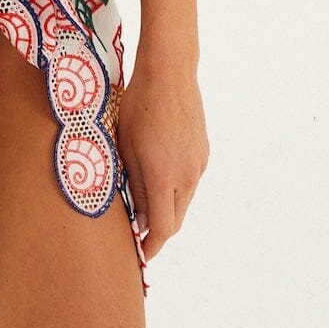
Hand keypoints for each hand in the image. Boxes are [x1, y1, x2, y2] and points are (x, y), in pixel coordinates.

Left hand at [116, 64, 208, 263]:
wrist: (169, 72)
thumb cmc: (138, 105)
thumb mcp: (125, 146)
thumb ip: (133, 185)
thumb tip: (138, 217)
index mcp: (164, 177)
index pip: (162, 228)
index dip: (150, 246)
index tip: (139, 255)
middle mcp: (187, 176)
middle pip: (175, 219)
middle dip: (158, 231)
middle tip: (137, 234)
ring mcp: (198, 164)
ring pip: (183, 201)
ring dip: (166, 208)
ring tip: (143, 201)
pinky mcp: (203, 152)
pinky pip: (189, 181)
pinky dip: (175, 188)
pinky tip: (158, 173)